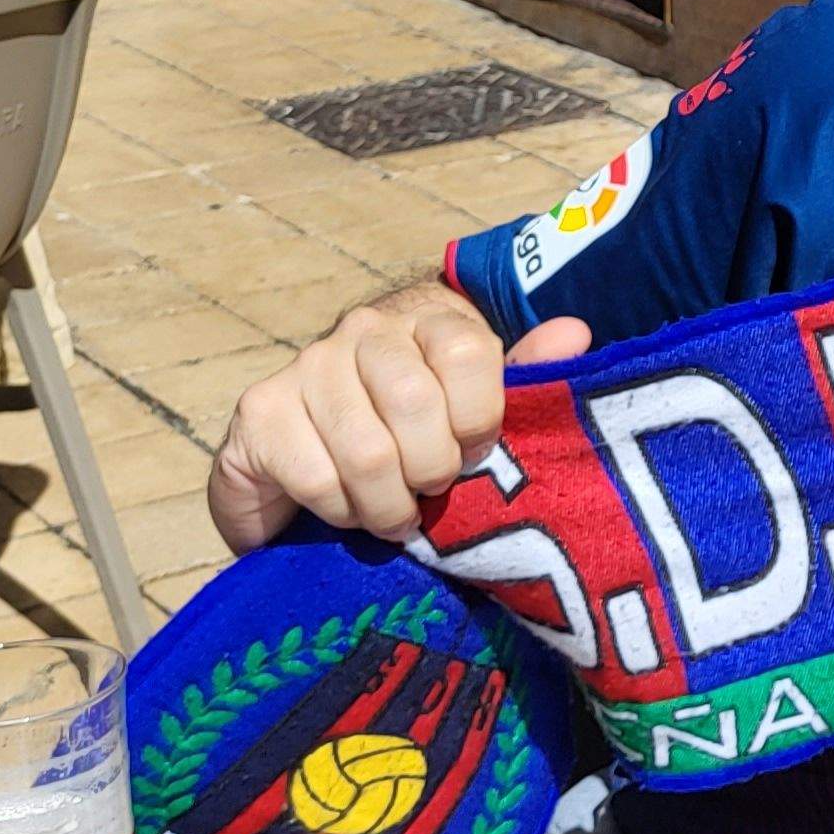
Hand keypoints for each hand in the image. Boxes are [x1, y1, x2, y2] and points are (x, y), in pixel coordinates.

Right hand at [207, 281, 588, 549]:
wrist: (313, 463)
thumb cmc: (414, 437)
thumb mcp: (476, 406)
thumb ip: (525, 374)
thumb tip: (574, 333)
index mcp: (429, 320)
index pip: (470, 354)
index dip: (479, 421)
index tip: (474, 454)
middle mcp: (365, 330)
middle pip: (415, 404)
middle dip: (431, 470)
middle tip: (431, 492)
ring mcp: (307, 364)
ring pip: (366, 450)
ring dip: (387, 503)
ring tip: (395, 513)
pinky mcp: (259, 409)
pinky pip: (315, 476)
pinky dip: (340, 509)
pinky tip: (347, 507)